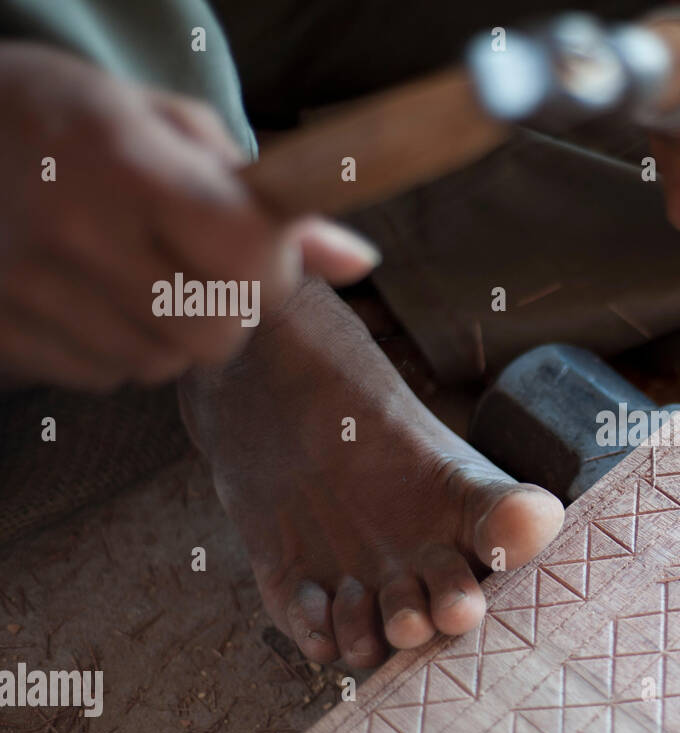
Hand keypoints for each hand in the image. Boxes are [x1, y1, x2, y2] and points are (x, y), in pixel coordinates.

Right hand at [0, 42, 379, 391]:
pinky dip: (116, 349)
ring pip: (158, 365)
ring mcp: (25, 287)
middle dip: (230, 312)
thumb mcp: (173, 128)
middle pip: (212, 335)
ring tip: (142, 275)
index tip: (261, 251)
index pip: (245, 257)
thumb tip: (359, 262)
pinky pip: (102, 376)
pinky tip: (95, 297)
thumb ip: (266, 197)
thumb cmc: (77, 122)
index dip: (271, 268)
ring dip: (172, 335)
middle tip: (205, 271)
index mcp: (123, 161)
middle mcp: (68, 229)